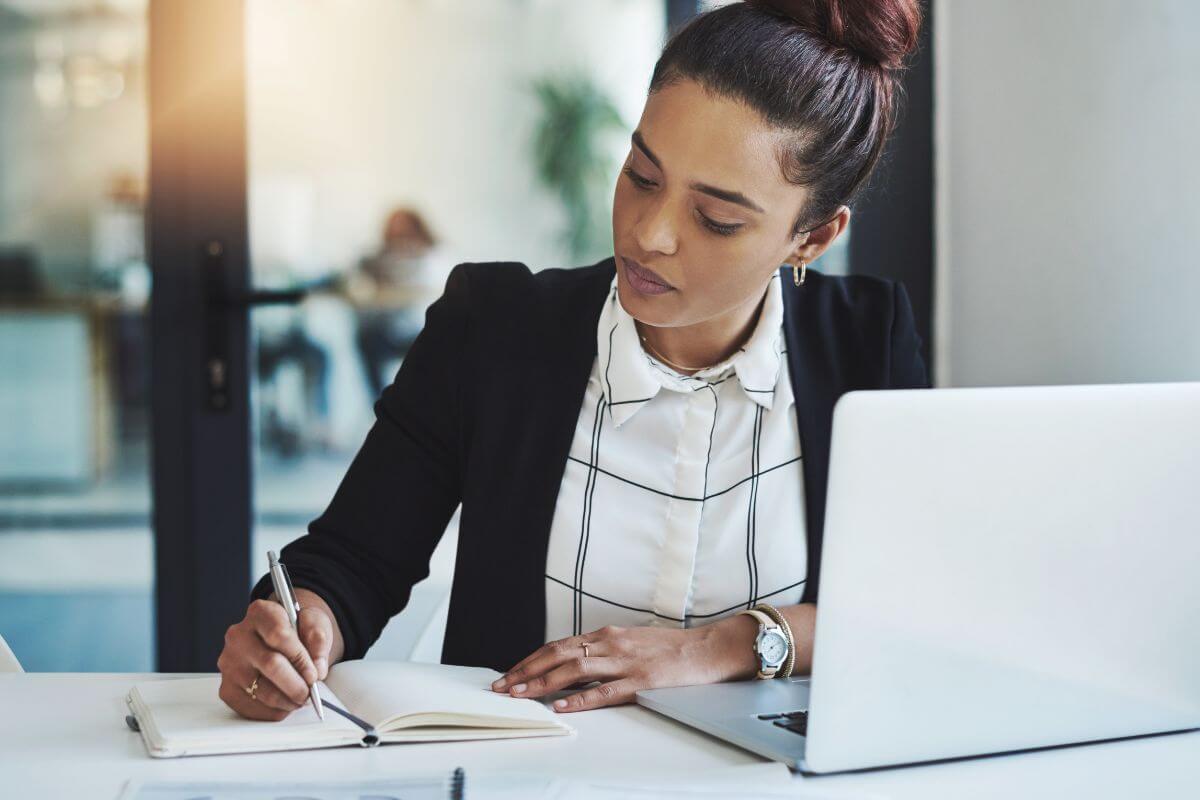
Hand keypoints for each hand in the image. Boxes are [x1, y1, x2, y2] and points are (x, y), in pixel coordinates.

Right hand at [216, 598, 333, 720]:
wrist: (280, 639)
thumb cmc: (296, 630)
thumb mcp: (313, 622)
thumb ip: (318, 640)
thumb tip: (317, 668)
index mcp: (260, 613)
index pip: (278, 635)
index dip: (299, 658)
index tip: (314, 673)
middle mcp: (238, 636)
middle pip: (270, 664)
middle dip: (295, 684)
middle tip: (310, 692)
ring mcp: (229, 664)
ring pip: (261, 690)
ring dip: (287, 700)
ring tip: (300, 699)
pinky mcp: (227, 688)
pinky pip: (250, 707)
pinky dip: (273, 711)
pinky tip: (284, 704)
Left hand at [489, 619, 758, 712]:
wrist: (708, 648)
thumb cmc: (672, 648)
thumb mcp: (632, 642)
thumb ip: (604, 651)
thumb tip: (575, 664)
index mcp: (607, 635)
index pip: (559, 645)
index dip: (531, 659)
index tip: (511, 672)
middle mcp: (611, 643)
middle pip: (558, 654)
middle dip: (526, 670)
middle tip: (503, 685)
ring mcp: (626, 662)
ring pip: (574, 670)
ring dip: (542, 682)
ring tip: (520, 693)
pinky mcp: (641, 681)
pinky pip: (604, 691)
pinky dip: (580, 699)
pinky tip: (561, 705)